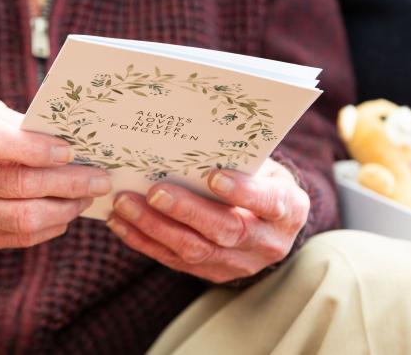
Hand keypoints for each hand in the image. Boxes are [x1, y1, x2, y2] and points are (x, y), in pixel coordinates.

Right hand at [0, 99, 110, 251]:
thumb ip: (16, 124)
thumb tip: (66, 138)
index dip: (35, 149)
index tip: (70, 150)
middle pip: (16, 184)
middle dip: (67, 183)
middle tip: (99, 179)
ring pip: (21, 217)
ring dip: (64, 209)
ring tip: (86, 197)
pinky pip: (17, 238)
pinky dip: (49, 227)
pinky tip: (65, 214)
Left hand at [106, 158, 308, 282]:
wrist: (268, 219)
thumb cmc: (260, 178)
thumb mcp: (262, 165)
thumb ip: (237, 158)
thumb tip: (192, 137)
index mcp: (288, 209)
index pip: (268, 203)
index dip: (242, 192)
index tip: (213, 177)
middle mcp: (268, 243)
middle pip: (226, 231)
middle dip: (186, 212)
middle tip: (154, 191)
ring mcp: (239, 263)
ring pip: (194, 251)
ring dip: (155, 227)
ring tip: (125, 204)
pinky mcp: (212, 273)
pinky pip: (174, 261)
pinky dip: (144, 241)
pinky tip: (122, 223)